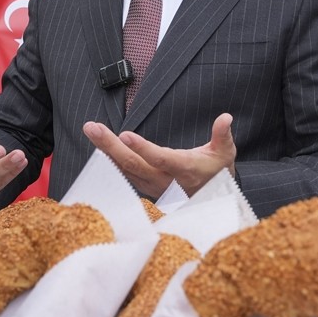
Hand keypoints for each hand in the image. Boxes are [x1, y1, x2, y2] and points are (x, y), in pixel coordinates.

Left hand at [83, 113, 236, 197]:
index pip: (160, 159)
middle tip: (92, 127)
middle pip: (133, 164)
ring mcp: (153, 186)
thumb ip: (223, 135)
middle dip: (110, 145)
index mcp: (184, 169)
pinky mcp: (146, 187)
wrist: (213, 199)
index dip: (142, 148)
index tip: (124, 134)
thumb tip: (226, 117)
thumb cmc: (218, 170)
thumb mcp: (225, 152)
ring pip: (125, 170)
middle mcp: (165, 181)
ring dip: (105, 151)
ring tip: (92, 131)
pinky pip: (124, 175)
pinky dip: (110, 162)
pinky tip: (98, 148)